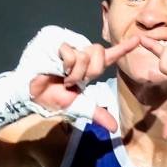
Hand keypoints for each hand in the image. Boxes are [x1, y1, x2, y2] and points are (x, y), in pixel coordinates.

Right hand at [0, 26, 137, 136]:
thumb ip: (95, 113)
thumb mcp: (77, 106)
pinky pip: (70, 50)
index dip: (123, 48)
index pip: (108, 57)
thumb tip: (113, 128)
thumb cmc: (49, 98)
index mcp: (87, 67)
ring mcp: (68, 44)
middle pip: (98, 54)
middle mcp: (80, 53)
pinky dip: (64, 63)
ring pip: (84, 53)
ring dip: (73, 71)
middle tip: (71, 81)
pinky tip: (53, 66)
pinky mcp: (55, 38)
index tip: (138, 40)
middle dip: (86, 73)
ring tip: (61, 75)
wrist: (29, 94)